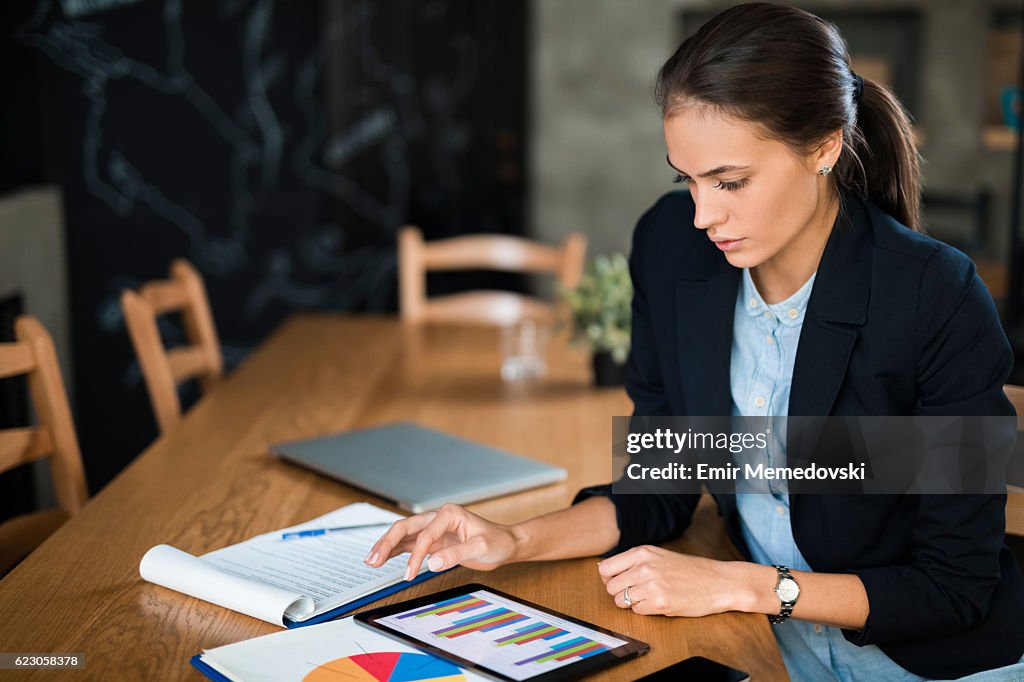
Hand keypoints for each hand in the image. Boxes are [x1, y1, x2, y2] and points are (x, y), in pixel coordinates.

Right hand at [364, 504, 521, 579]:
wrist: (505, 544)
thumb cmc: (497, 542)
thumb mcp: (480, 548)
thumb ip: (456, 554)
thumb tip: (431, 563)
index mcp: (448, 514)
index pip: (425, 534)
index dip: (415, 555)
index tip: (409, 573)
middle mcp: (437, 518)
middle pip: (405, 528)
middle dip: (386, 543)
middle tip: (372, 560)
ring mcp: (433, 529)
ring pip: (403, 535)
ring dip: (386, 546)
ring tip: (370, 560)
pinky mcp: (433, 540)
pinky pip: (409, 544)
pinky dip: (395, 551)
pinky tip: (383, 558)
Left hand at [597, 545, 743, 616]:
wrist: (719, 582)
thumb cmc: (691, 570)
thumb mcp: (659, 556)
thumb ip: (634, 561)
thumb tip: (603, 570)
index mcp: (642, 552)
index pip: (605, 568)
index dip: (609, 578)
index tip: (619, 581)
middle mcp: (643, 567)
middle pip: (611, 587)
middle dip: (620, 592)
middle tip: (638, 592)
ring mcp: (651, 585)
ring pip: (621, 601)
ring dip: (633, 602)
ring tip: (651, 596)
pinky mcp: (659, 603)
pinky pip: (637, 611)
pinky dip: (645, 610)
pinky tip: (660, 603)